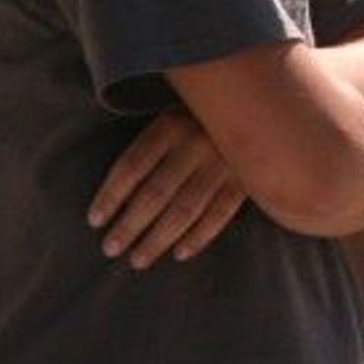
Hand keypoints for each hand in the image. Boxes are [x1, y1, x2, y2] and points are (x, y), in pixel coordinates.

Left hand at [90, 109, 250, 265]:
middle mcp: (196, 143)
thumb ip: (153, 139)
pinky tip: (179, 253)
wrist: (268, 103)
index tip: (94, 221)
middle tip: (110, 248)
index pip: (132, 165)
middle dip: (130, 225)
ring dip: (159, 239)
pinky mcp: (247, 180)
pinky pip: (219, 214)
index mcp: (172, 123)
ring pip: (184, 210)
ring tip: (137, 260)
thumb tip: (122, 188)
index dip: (110, 195)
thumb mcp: (178, 109)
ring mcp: (224, 164)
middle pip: (155, 193)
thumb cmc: (209, 112)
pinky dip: (199, 236)